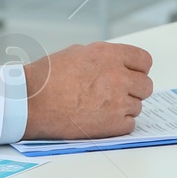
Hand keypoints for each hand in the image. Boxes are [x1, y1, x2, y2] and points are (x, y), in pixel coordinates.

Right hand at [21, 42, 153, 139]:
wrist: (30, 102)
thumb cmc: (47, 78)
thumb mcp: (78, 53)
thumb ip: (104, 58)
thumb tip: (117, 64)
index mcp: (109, 55)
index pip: (144, 61)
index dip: (138, 69)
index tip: (132, 75)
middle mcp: (117, 76)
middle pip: (146, 85)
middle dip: (134, 89)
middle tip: (118, 93)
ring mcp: (116, 101)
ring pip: (138, 106)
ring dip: (124, 107)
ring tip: (102, 107)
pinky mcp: (112, 124)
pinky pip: (130, 124)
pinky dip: (119, 124)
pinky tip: (102, 119)